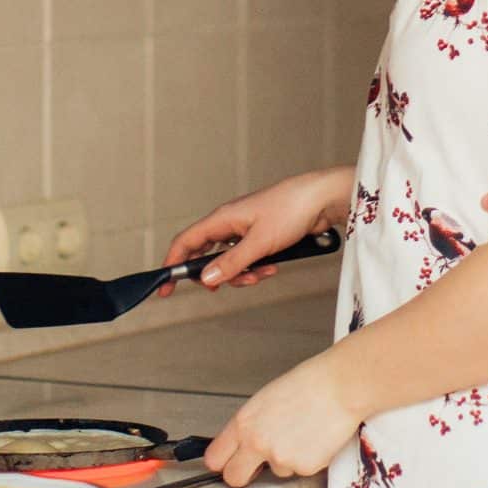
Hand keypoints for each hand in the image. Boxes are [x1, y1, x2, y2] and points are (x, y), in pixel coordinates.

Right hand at [159, 168, 348, 294]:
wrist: (322, 200)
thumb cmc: (291, 209)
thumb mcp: (260, 242)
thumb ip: (232, 262)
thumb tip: (206, 278)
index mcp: (222, 218)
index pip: (186, 241)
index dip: (173, 264)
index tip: (166, 288)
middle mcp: (229, 223)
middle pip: (206, 255)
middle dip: (215, 275)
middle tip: (224, 286)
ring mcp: (245, 231)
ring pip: (229, 261)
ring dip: (241, 274)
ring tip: (260, 275)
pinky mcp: (261, 237)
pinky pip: (248, 259)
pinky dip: (255, 268)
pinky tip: (271, 268)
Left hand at [206, 356, 360, 487]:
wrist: (340, 387)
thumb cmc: (308, 385)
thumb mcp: (266, 400)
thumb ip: (251, 425)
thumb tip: (245, 442)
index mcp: (244, 423)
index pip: (215, 457)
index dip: (223, 461)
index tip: (227, 462)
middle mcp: (257, 443)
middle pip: (234, 478)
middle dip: (243, 475)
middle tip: (256, 465)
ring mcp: (280, 458)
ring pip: (276, 471)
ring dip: (286, 459)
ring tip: (302, 433)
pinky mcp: (303, 468)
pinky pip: (300, 471)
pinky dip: (308, 459)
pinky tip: (314, 438)